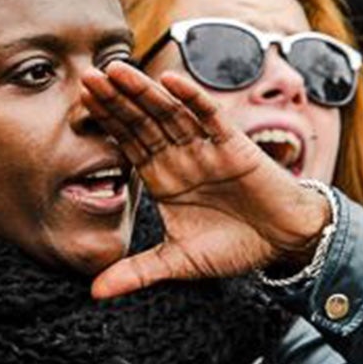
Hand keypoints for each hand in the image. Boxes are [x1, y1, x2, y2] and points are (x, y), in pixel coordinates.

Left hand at [80, 61, 329, 300]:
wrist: (283, 242)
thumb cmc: (234, 246)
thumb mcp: (179, 262)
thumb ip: (137, 273)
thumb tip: (94, 293)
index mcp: (162, 176)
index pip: (128, 142)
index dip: (106, 122)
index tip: (79, 102)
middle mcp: (179, 155)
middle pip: (142, 120)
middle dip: (116, 100)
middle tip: (87, 77)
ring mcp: (204, 146)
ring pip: (170, 113)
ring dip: (144, 91)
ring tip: (117, 71)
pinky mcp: (232, 144)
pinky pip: (209, 116)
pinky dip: (191, 98)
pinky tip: (170, 81)